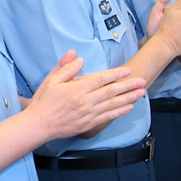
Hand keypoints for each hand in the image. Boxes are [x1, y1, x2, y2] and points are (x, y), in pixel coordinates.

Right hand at [27, 52, 145, 139]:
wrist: (37, 125)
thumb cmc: (44, 101)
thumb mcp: (51, 80)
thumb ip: (65, 67)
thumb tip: (78, 56)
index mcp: (77, 89)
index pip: (100, 79)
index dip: (115, 75)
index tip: (127, 71)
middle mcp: (85, 101)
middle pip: (111, 92)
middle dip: (128, 86)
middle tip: (142, 81)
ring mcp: (88, 114)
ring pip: (112, 104)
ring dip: (129, 98)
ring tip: (141, 93)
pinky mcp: (89, 124)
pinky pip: (108, 117)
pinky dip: (119, 112)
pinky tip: (129, 107)